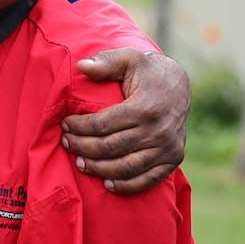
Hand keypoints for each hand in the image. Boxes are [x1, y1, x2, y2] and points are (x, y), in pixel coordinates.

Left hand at [63, 47, 189, 193]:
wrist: (179, 85)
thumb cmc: (148, 71)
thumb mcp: (129, 58)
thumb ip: (105, 62)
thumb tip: (82, 66)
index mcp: (144, 108)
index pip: (103, 125)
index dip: (80, 127)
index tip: (65, 124)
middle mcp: (158, 131)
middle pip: (110, 148)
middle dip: (83, 147)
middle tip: (67, 143)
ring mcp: (168, 148)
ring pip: (125, 167)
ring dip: (99, 169)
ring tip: (80, 163)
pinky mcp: (173, 159)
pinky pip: (148, 179)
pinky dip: (127, 185)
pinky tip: (107, 184)